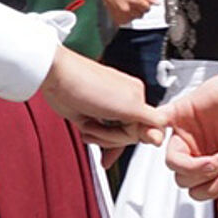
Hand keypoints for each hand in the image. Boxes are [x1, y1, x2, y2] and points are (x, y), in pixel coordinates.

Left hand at [38, 46, 165, 149]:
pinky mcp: (91, 115)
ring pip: (113, 137)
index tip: (130, 137)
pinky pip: (100, 135)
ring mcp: (106, 110)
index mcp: (137, 95)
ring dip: (100, 137)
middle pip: (129, 135)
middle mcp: (124, 103)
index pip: (146, 128)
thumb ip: (150, 120)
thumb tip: (162, 134)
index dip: (135, 135)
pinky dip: (95, 140)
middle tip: (100, 126)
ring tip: (88, 127)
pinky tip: (88, 136)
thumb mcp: (128, 106)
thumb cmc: (87, 83)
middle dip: (112, 136)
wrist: (55, 77)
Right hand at [98, 0, 156, 27]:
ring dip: (132, 13)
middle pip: (141, 14)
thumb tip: (156, 3)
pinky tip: (122, 9)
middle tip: (133, 1)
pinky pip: (124, 21)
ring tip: (127, 4)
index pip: (147, 8)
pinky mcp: (114, 16)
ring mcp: (120, 13)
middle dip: (139, 9)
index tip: (141, 1)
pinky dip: (124, 17)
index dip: (145, 4)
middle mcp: (127, 8)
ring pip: (133, 18)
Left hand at [165, 74, 217, 210]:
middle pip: (182, 179)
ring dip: (194, 167)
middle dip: (205, 178)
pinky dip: (152, 130)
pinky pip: (156, 123)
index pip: (197, 190)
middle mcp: (197, 152)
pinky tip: (161, 137)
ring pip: (172, 162)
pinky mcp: (179, 114)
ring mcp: (186, 134)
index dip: (212, 190)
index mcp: (211, 166)